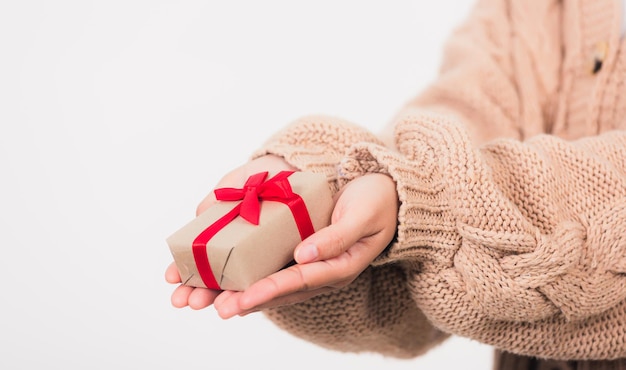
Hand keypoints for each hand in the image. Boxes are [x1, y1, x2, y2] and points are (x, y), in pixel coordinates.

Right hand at [165, 154, 296, 308]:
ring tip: (213, 307)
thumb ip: (218, 200)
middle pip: (219, 282)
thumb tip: (201, 215)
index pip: (202, 261)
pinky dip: (260, 297)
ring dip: (228, 301)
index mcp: (227, 239)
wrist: (299, 170)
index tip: (170, 277)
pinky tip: (244, 306)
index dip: (184, 271)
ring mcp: (268, 265)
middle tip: (184, 301)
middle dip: (199, 293)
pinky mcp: (294, 267)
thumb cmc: (264, 177)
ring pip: (245, 290)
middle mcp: (246, 257)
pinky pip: (276, 287)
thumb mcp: (236, 184)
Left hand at [212, 172, 398, 317]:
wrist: (389, 195)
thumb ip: (336, 238)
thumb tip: (304, 255)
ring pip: (277, 287)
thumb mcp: (361, 216)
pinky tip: (234, 283)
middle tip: (219, 308)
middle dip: (250, 301)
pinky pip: (278, 272)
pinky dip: (255, 279)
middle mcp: (325, 273)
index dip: (270, 290)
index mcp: (340, 267)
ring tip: (218, 303)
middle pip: (283, 292)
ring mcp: (315, 267)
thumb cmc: (377, 201)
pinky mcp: (307, 257)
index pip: (299, 281)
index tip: (243, 297)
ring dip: (248, 295)